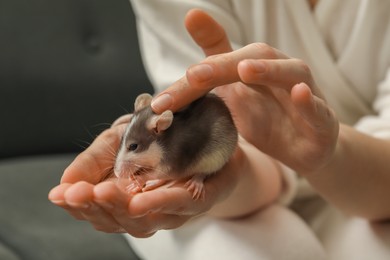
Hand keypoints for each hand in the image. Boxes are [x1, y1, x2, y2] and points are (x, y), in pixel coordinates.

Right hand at [48, 117, 239, 236]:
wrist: (204, 128)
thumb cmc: (158, 137)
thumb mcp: (118, 140)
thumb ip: (94, 160)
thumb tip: (65, 181)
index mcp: (122, 196)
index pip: (93, 209)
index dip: (76, 204)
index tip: (60, 194)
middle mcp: (144, 209)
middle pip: (114, 220)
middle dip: (94, 206)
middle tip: (77, 193)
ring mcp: (171, 209)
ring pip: (142, 220)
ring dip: (120, 208)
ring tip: (101, 194)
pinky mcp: (199, 198)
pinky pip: (180, 205)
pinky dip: (160, 202)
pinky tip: (139, 201)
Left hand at [151, 9, 338, 173]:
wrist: (302, 147)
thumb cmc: (266, 117)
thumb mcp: (232, 97)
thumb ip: (210, 77)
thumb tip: (182, 47)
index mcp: (253, 69)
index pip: (219, 66)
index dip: (190, 82)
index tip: (161, 100)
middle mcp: (278, 73)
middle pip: (252, 59)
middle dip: (222, 66)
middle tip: (194, 75)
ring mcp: (303, 92)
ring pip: (291, 72)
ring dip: (269, 69)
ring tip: (246, 69)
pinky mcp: (322, 118)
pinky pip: (317, 106)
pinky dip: (308, 100)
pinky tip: (298, 93)